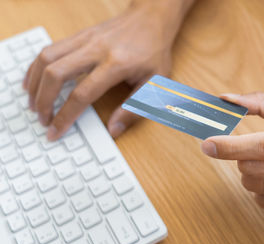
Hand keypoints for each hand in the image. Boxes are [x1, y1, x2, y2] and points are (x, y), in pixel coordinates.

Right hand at [24, 0, 192, 139]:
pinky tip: (35, 81)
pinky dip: (37, 67)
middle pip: (56, 73)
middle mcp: (96, 49)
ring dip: (36, 83)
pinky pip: (50, 49)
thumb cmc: (155, 51)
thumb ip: (135, 108)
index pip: (82, 94)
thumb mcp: (155, 83)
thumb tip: (114, 129)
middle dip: (44, 101)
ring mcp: (85, 39)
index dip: (65, 116)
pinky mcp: (79, 35)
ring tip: (34, 104)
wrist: (151, 18)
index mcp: (117, 64)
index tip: (55, 131)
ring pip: (47, 58)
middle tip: (43, 119)